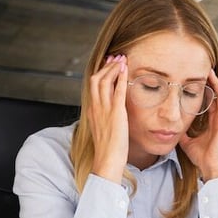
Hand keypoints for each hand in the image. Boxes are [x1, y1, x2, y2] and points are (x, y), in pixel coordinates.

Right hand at [88, 55, 128, 183]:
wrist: (107, 160)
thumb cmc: (109, 150)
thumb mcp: (104, 130)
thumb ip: (106, 120)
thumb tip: (111, 115)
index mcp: (92, 111)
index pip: (93, 86)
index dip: (100, 73)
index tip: (108, 65)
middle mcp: (95, 108)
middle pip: (96, 79)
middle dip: (106, 66)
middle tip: (115, 57)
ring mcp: (104, 110)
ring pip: (104, 81)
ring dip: (113, 68)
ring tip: (121, 59)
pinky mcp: (115, 114)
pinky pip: (116, 91)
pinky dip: (120, 78)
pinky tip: (125, 70)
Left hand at [179, 70, 217, 180]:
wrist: (209, 166)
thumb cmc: (202, 157)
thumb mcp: (187, 141)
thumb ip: (182, 133)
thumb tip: (172, 128)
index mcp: (210, 123)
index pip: (208, 102)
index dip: (204, 91)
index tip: (198, 80)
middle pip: (215, 96)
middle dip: (210, 83)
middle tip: (205, 70)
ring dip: (217, 84)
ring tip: (212, 72)